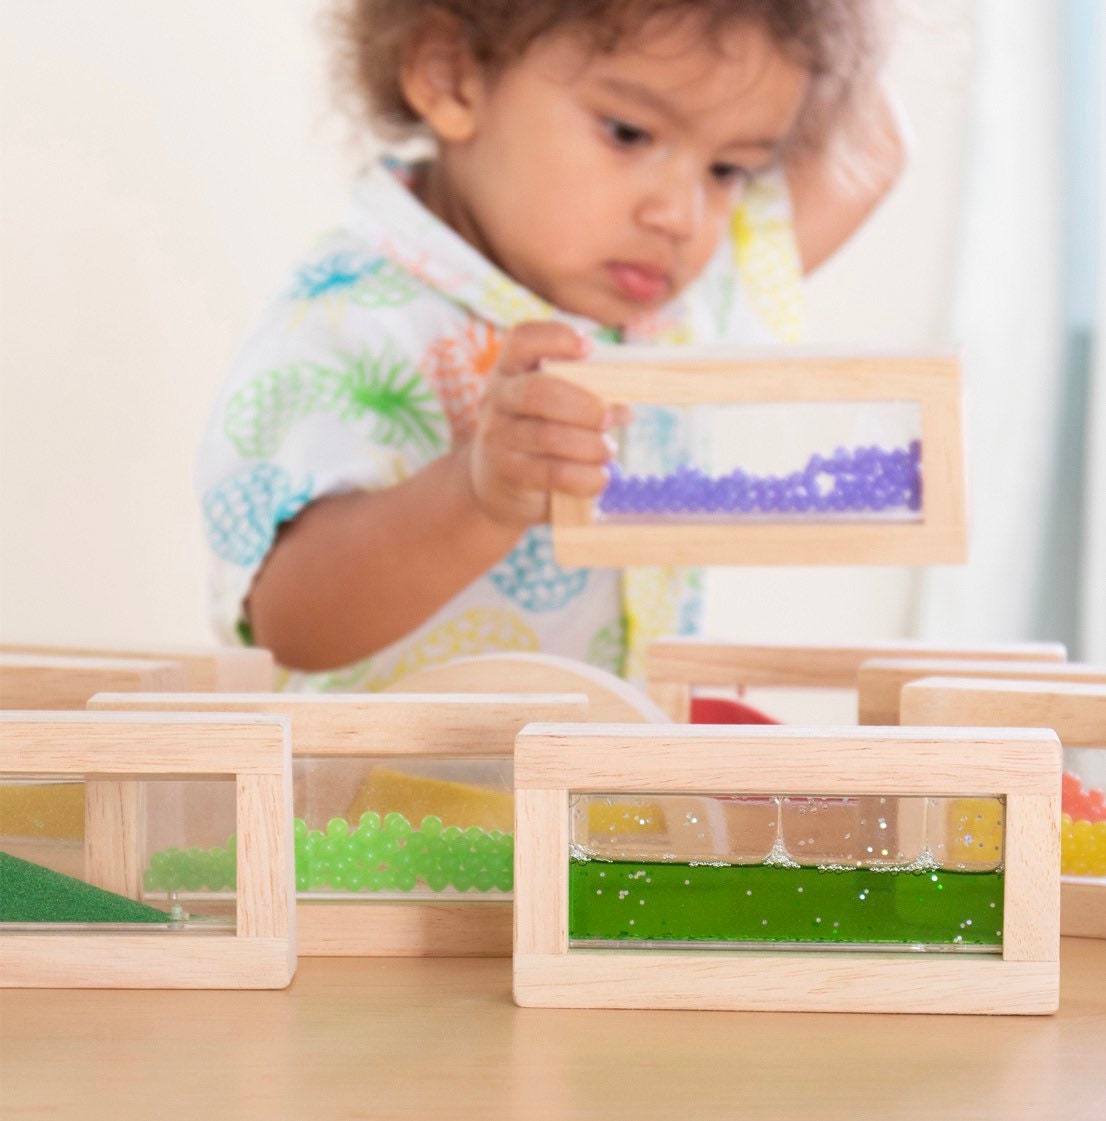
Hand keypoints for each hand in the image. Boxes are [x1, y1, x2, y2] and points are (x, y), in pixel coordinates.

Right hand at [465, 321, 622, 527]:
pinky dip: (587, 476)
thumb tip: (623, 408)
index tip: (589, 347)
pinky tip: (599, 476)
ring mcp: (498, 437)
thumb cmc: (540, 434)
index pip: (522, 340)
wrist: (499, 483)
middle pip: (537, 391)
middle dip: (583, 405)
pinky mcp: (508, 474)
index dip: (555, 338)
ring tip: (608, 451)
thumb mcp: (554, 407)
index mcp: (511, 370)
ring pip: (549, 436)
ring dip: (590, 445)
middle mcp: (497, 399)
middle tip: (609, 417)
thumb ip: (585, 397)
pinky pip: (554, 473)